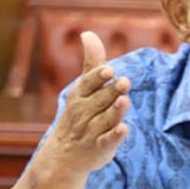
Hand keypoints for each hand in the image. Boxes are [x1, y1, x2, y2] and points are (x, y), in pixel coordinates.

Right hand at [42, 31, 131, 174]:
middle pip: (101, 101)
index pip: (88, 84)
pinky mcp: (101, 148)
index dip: (98, 78)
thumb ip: (91, 63)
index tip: (108, 70)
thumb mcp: (83, 88)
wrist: (64, 155)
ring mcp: (92, 131)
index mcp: (79, 96)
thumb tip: (88, 33)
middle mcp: (84, 113)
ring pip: (106, 120)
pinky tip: (124, 129)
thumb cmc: (79, 114)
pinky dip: (115, 136)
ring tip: (125, 100)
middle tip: (124, 82)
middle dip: (112, 91)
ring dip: (115, 111)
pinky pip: (108, 141)